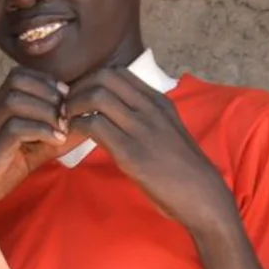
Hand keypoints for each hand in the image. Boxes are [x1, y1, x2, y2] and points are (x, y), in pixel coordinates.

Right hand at [0, 69, 73, 207]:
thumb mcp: (30, 149)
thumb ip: (52, 136)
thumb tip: (85, 128)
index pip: (18, 76)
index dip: (45, 80)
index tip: (66, 95)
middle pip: (16, 81)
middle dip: (48, 91)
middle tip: (66, 111)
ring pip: (15, 100)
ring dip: (46, 110)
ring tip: (62, 127)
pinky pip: (14, 129)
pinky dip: (41, 130)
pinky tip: (56, 140)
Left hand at [65, 69, 239, 235]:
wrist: (202, 195)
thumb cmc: (183, 169)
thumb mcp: (167, 132)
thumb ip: (145, 119)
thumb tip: (117, 116)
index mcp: (159, 102)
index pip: (118, 73)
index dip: (91, 80)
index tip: (79, 96)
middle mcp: (150, 108)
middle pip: (104, 77)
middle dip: (78, 88)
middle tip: (66, 106)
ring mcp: (141, 129)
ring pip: (97, 96)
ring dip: (73, 106)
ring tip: (65, 120)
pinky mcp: (131, 152)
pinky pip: (94, 126)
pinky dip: (76, 127)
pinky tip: (71, 137)